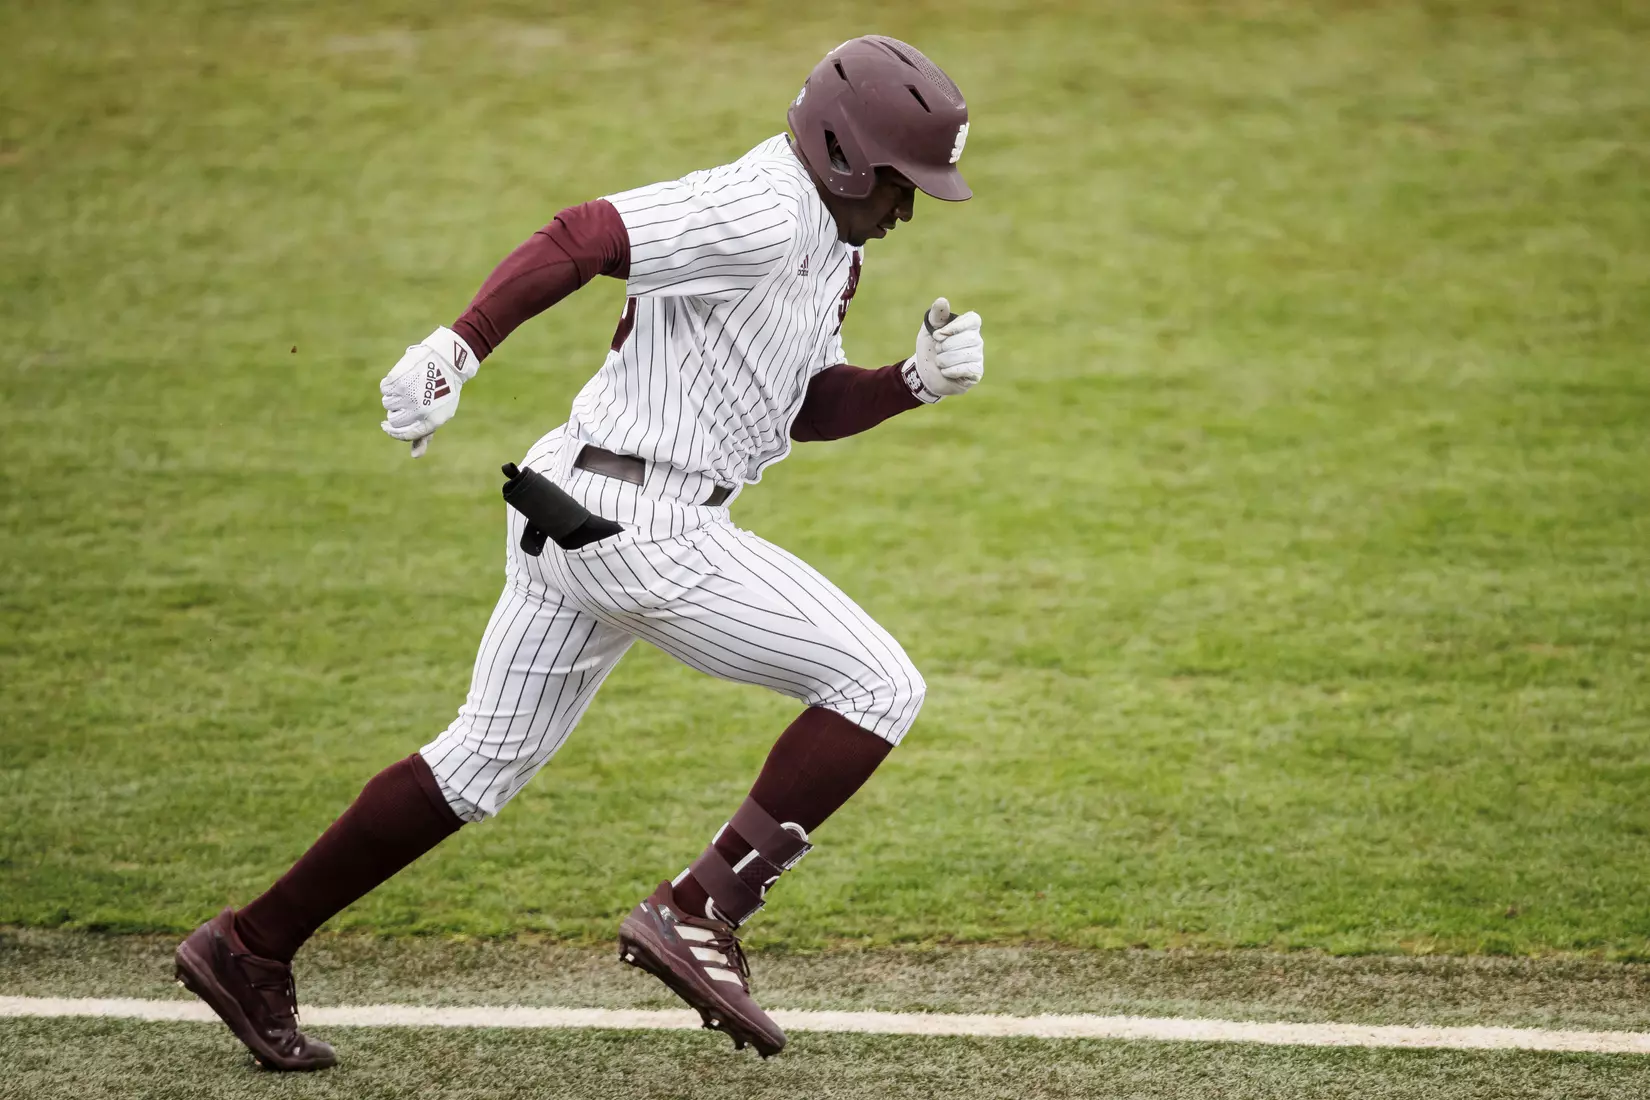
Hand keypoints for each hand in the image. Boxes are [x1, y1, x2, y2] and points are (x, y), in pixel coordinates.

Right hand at [379, 326, 479, 456]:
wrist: (446, 361)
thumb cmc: (443, 391)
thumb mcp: (439, 414)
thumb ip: (425, 435)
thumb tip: (415, 456)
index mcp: (431, 421)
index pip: (405, 434)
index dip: (394, 432)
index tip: (387, 425)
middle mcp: (418, 411)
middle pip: (393, 420)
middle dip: (396, 413)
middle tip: (405, 402)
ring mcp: (407, 395)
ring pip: (387, 404)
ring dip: (393, 398)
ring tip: (407, 388)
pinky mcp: (398, 380)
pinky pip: (385, 388)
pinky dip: (390, 385)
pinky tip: (402, 379)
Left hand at [902, 297, 983, 402]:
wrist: (924, 372)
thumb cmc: (930, 347)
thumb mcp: (929, 329)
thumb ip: (936, 315)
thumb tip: (942, 300)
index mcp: (968, 326)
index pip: (973, 320)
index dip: (956, 327)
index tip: (938, 334)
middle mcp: (977, 340)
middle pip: (968, 339)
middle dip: (945, 346)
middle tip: (938, 350)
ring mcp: (978, 357)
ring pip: (964, 355)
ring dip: (944, 360)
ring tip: (940, 362)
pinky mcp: (976, 372)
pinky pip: (966, 369)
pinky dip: (949, 371)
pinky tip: (946, 371)